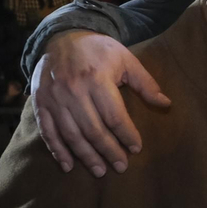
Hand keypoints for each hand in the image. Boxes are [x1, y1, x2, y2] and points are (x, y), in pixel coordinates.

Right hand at [30, 30, 171, 176]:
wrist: (61, 36)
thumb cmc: (99, 50)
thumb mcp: (126, 59)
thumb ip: (146, 83)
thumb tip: (166, 104)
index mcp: (97, 79)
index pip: (114, 115)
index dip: (126, 135)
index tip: (137, 148)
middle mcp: (74, 91)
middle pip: (93, 129)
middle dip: (109, 151)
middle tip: (121, 167)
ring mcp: (54, 99)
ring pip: (71, 135)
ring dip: (86, 156)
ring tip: (100, 171)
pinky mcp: (40, 103)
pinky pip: (48, 132)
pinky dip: (58, 151)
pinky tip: (68, 165)